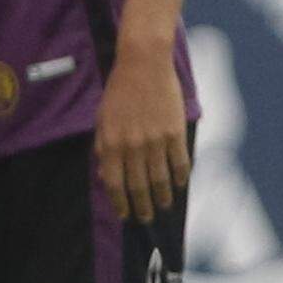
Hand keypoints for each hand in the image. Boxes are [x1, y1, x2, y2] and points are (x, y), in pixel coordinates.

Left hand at [95, 38, 190, 224]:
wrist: (143, 64)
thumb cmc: (119, 91)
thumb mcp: (102, 119)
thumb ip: (103, 148)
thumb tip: (105, 177)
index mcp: (111, 143)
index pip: (115, 184)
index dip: (120, 203)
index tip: (125, 215)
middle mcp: (132, 146)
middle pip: (138, 186)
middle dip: (142, 207)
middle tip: (146, 218)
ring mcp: (155, 140)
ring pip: (160, 179)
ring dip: (162, 197)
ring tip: (164, 207)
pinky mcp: (175, 132)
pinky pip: (179, 161)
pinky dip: (180, 176)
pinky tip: (180, 185)